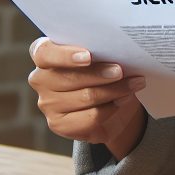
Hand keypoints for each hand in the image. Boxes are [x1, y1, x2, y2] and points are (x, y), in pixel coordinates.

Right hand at [28, 38, 147, 160]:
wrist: (109, 102)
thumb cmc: (102, 68)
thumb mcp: (101, 54)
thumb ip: (101, 50)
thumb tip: (120, 52)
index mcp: (44, 54)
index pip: (44, 53)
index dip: (65, 55)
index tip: (88, 56)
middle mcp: (40, 78)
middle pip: (69, 77)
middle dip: (99, 74)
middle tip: (121, 71)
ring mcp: (47, 103)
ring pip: (85, 97)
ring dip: (114, 90)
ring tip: (134, 83)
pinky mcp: (58, 124)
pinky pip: (90, 117)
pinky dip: (112, 107)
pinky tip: (124, 100)